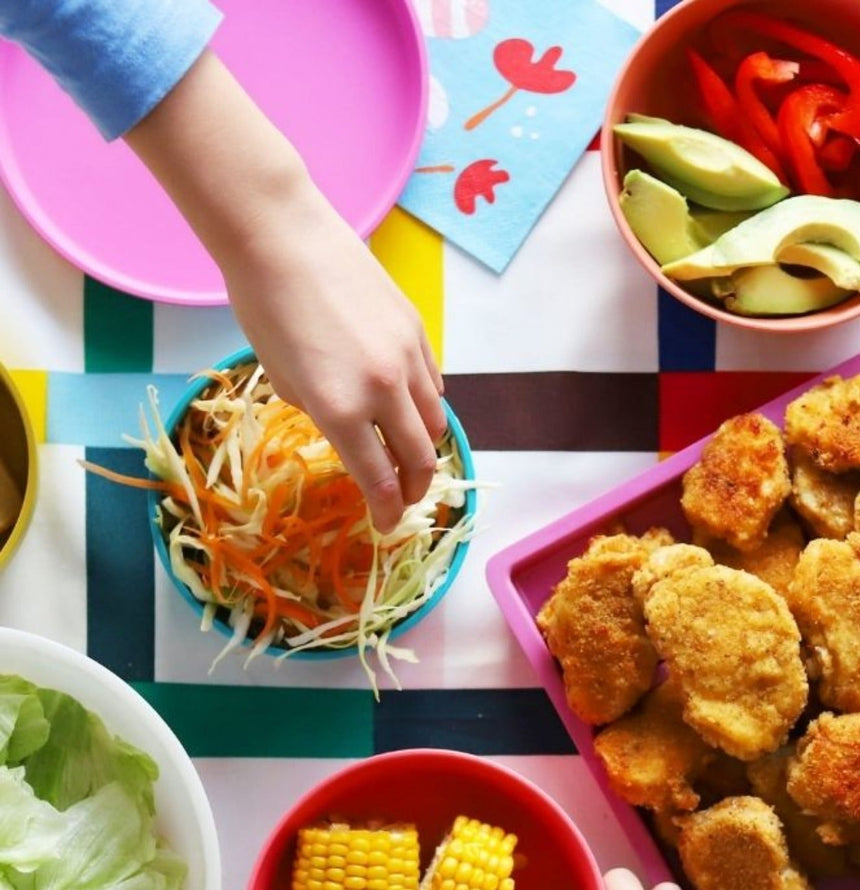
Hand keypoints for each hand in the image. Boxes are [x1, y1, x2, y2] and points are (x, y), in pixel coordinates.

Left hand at [224, 192, 446, 533]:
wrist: (282, 234)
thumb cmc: (263, 305)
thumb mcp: (281, 378)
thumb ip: (321, 411)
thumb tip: (349, 427)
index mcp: (340, 410)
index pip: (380, 480)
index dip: (387, 511)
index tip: (386, 525)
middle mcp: (383, 390)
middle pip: (420, 459)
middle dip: (416, 488)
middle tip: (405, 498)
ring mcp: (407, 359)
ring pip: (436, 422)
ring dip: (426, 448)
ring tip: (412, 455)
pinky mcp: (417, 330)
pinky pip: (434, 384)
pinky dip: (426, 405)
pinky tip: (410, 406)